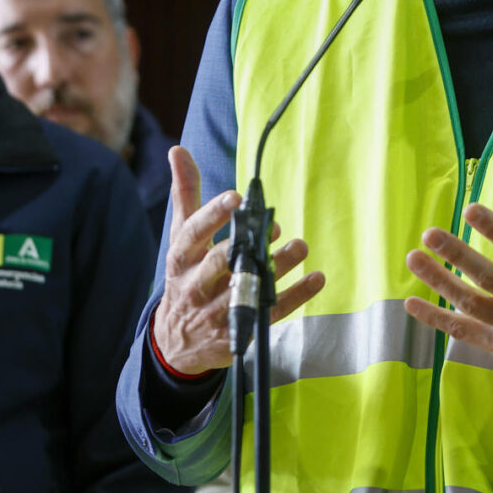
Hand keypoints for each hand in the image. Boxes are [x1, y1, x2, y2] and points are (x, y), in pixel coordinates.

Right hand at [151, 146, 322, 374]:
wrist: (176, 342)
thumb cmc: (185, 276)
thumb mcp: (180, 237)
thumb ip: (185, 195)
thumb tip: (178, 149)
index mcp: (181, 259)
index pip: (193, 235)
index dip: (212, 216)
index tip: (235, 198)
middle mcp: (196, 286)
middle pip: (218, 265)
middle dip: (243, 245)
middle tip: (272, 226)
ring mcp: (217, 312)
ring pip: (247, 289)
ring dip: (275, 269)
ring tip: (300, 247)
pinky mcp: (239, 331)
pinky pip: (269, 314)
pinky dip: (294, 297)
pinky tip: (316, 278)